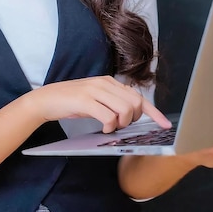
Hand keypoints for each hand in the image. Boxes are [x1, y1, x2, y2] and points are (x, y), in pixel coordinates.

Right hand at [27, 75, 171, 133]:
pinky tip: (102, 129)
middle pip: (135, 103)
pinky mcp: (85, 101)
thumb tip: (131, 114)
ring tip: (110, 128)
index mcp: (110, 82)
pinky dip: (109, 127)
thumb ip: (112, 102)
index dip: (154, 112)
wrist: (46, 99)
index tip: (165, 125)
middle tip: (120, 126)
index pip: (138, 97)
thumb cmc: (72, 102)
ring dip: (120, 124)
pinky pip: (108, 116)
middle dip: (133, 120)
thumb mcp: (96, 99)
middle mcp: (105, 83)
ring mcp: (95, 91)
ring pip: (124, 110)